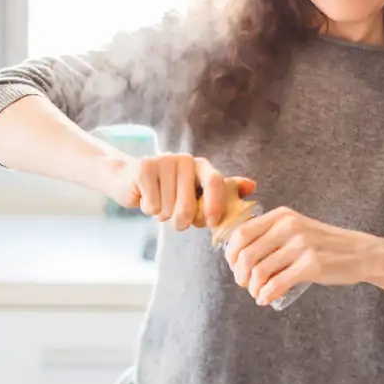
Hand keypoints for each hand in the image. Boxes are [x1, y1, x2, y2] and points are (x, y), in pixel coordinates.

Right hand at [113, 154, 255, 230]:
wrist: (131, 180)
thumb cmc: (170, 192)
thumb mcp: (197, 194)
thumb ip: (223, 193)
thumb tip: (252, 186)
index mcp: (202, 166)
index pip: (215, 182)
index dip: (215, 206)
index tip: (211, 223)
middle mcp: (185, 159)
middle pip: (189, 205)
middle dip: (182, 222)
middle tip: (176, 221)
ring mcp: (164, 160)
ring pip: (168, 208)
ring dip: (163, 216)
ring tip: (159, 205)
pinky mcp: (144, 166)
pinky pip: (152, 204)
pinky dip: (149, 210)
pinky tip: (147, 199)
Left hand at [224, 207, 374, 305]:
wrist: (361, 252)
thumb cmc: (325, 244)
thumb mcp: (297, 229)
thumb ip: (272, 235)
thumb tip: (240, 257)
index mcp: (281, 216)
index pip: (242, 233)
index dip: (231, 254)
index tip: (234, 266)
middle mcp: (289, 227)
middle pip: (247, 254)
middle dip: (240, 274)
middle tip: (245, 284)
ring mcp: (301, 245)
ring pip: (260, 271)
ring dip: (253, 287)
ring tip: (257, 293)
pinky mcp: (312, 265)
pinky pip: (277, 283)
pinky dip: (267, 294)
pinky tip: (265, 299)